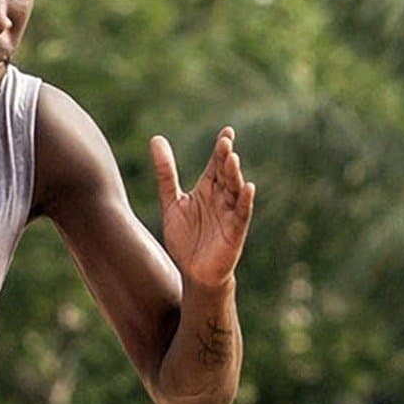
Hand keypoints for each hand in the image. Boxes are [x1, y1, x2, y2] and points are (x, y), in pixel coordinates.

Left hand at [151, 126, 255, 289]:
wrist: (192, 272)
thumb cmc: (186, 238)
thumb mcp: (171, 202)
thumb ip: (166, 173)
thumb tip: (156, 138)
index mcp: (207, 190)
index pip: (216, 164)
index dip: (221, 149)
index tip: (227, 131)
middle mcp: (221, 198)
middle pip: (225, 174)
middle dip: (226, 158)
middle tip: (226, 141)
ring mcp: (230, 214)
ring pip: (235, 190)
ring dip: (234, 175)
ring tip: (232, 159)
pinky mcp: (235, 231)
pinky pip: (242, 213)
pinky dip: (245, 201)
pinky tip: (248, 187)